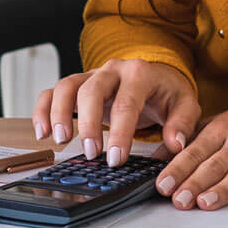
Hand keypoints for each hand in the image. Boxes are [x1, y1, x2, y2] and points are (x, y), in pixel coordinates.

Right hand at [33, 59, 199, 165]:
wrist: (157, 75)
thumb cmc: (168, 92)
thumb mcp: (185, 104)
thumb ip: (182, 123)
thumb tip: (175, 143)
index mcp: (139, 73)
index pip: (126, 102)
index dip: (120, 132)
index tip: (116, 158)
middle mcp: (112, 70)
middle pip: (91, 90)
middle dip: (88, 124)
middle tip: (92, 153)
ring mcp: (92, 75)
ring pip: (67, 86)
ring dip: (59, 113)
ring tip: (61, 141)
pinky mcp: (78, 84)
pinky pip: (53, 91)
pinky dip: (43, 109)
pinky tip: (42, 133)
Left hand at [157, 101, 227, 209]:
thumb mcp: (219, 125)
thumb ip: (191, 140)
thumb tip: (156, 157)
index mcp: (224, 129)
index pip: (196, 151)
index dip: (179, 168)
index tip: (163, 185)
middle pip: (217, 164)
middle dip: (196, 183)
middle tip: (179, 200)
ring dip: (225, 189)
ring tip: (206, 203)